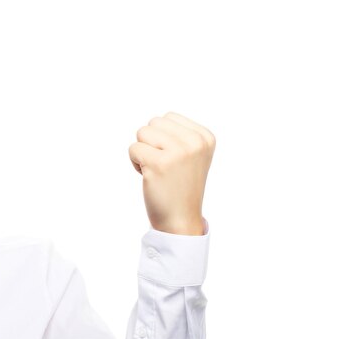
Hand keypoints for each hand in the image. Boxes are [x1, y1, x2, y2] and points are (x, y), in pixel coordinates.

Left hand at [128, 112, 214, 234]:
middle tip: (162, 165)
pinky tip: (148, 176)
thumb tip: (156, 120)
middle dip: (150, 143)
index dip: (162, 138)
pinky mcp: (159, 163)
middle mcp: (195, 142)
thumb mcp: (192, 156)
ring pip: (142, 132)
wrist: (180, 220)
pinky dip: (135, 163)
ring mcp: (179, 152)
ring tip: (156, 170)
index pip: (169, 117)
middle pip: (154, 123)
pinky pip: (133, 148)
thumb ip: (180, 135)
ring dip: (142, 151)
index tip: (172, 159)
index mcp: (205, 138)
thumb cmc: (180, 187)